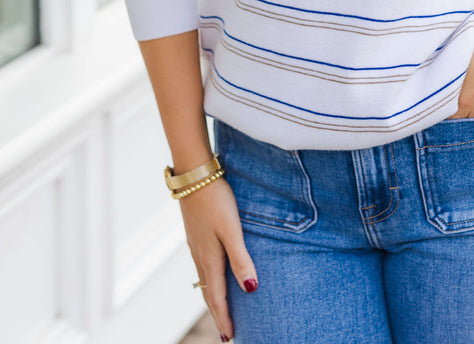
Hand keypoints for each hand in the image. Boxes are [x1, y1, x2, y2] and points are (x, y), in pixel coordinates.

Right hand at [179, 177, 257, 341]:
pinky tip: (212, 275)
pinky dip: (208, 280)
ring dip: (212, 298)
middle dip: (217, 313)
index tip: (229, 337)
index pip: (216, 297)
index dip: (224, 317)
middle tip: (225, 333)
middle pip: (208, 293)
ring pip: (203, 280)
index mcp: (210, 258)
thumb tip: (251, 288)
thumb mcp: (232, 229)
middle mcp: (200, 256)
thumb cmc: (216, 200)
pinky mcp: (195, 234)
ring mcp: (195, 245)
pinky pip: (202, 266)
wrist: (194, 175)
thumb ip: (241, 258)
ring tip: (220, 310)